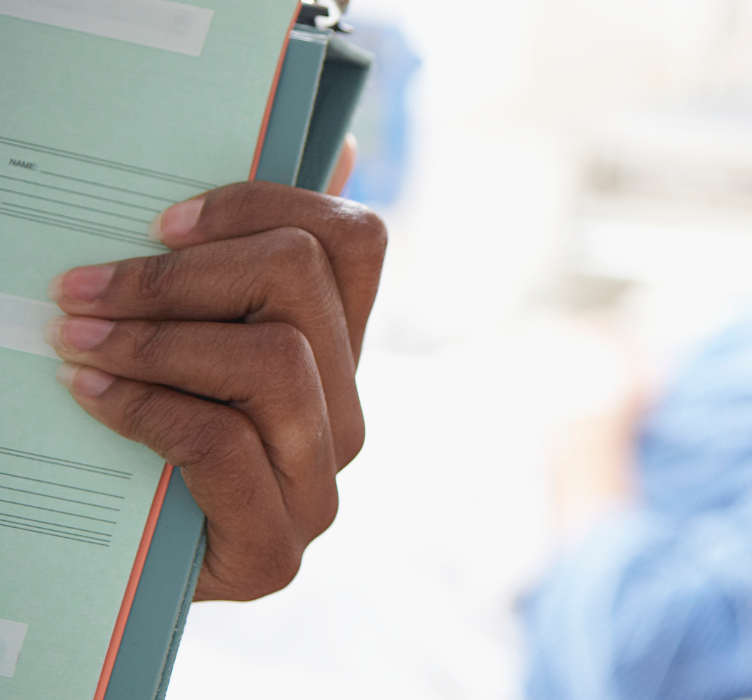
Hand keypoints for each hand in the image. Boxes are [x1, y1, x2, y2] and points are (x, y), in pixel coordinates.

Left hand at [46, 176, 384, 600]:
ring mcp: (321, 486)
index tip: (161, 220)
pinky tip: (92, 399)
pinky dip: (146, 410)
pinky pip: (223, 443)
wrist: (115, 575)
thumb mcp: (193, 336)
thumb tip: (345, 148)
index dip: (263, 204)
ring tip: (75, 342)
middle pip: (300, 283)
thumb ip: (247, 258)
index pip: (356, 240)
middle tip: (81, 288)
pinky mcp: (276, 551)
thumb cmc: (147, 437)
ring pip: (273, 359)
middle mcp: (349, 413)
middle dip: (177, 276)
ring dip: (156, 341)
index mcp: (342, 352)